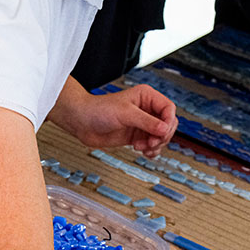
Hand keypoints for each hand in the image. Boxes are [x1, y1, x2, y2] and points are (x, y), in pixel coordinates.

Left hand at [59, 85, 177, 157]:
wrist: (82, 122)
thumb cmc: (99, 110)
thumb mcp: (125, 114)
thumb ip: (146, 122)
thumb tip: (165, 130)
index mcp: (146, 97)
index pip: (168, 108)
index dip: (168, 121)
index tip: (162, 132)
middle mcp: (146, 109)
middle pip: (168, 124)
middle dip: (162, 136)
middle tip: (151, 143)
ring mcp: (142, 124)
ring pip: (161, 137)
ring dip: (156, 145)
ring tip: (142, 148)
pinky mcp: (136, 136)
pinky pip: (152, 145)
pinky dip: (151, 151)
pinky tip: (143, 152)